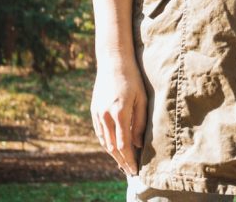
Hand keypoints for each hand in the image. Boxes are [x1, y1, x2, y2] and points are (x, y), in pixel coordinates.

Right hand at [90, 55, 146, 174]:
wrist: (113, 62)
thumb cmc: (133, 79)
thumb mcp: (142, 100)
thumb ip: (140, 123)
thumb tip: (137, 145)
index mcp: (120, 112)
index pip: (124, 144)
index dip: (129, 159)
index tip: (135, 169)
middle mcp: (105, 115)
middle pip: (112, 146)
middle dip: (121, 160)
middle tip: (129, 171)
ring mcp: (97, 113)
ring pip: (104, 140)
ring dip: (113, 154)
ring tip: (122, 163)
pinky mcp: (94, 110)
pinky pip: (100, 132)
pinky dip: (106, 143)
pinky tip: (113, 148)